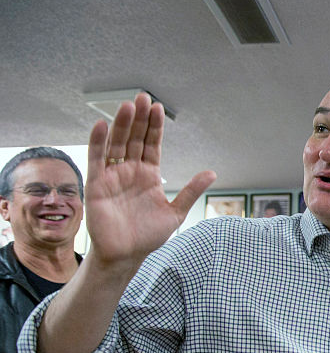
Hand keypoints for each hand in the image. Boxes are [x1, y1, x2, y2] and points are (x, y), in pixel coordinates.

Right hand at [85, 92, 215, 270]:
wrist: (126, 255)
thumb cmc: (148, 235)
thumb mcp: (176, 212)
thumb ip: (191, 190)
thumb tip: (212, 172)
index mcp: (149, 175)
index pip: (151, 144)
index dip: (154, 127)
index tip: (158, 107)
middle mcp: (130, 171)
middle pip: (134, 138)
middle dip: (139, 119)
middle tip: (142, 97)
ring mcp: (113, 176)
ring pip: (116, 144)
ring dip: (121, 124)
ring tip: (128, 106)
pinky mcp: (97, 184)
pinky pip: (96, 159)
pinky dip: (97, 142)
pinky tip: (101, 125)